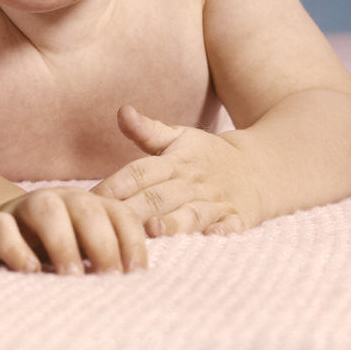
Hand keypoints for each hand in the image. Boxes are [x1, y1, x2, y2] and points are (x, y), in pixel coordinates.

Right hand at [0, 186, 147, 274]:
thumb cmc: (54, 251)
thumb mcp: (85, 252)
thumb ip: (110, 258)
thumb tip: (141, 282)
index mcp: (89, 206)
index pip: (120, 214)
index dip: (132, 242)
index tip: (136, 275)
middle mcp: (60, 200)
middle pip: (86, 208)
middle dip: (102, 243)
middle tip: (109, 279)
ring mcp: (24, 209)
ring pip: (46, 209)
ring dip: (63, 242)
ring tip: (72, 277)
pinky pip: (2, 228)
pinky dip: (16, 249)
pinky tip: (30, 271)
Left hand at [93, 105, 260, 236]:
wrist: (261, 167)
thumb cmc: (207, 156)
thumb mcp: (180, 137)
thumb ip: (148, 130)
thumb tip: (122, 111)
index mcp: (175, 161)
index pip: (139, 172)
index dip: (114, 184)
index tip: (89, 199)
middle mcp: (193, 182)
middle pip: (159, 196)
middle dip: (133, 209)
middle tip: (108, 222)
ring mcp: (217, 201)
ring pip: (191, 213)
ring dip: (173, 222)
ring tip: (153, 231)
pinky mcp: (238, 217)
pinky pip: (230, 226)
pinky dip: (221, 232)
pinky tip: (209, 239)